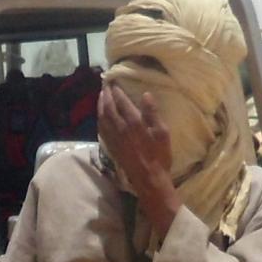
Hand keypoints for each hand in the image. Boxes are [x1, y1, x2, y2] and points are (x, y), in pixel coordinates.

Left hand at [97, 82, 179, 230]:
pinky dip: (99, 119)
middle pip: (108, 108)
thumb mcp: (162, 133)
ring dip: (100, 106)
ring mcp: (114, 139)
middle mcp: (120, 129)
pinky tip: (100, 116)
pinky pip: (101, 129)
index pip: (122, 103)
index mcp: (134, 123)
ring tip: (100, 97)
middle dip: (105, 96)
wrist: (149, 178)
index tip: (114, 83)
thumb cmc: (159, 155)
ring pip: (102, 118)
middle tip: (104, 86)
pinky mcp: (111, 147)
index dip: (117, 92)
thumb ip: (153, 113)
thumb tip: (146, 94)